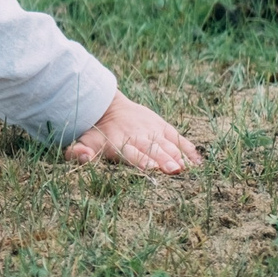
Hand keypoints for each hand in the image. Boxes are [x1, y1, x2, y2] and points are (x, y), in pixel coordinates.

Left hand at [65, 92, 201, 174]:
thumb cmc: (97, 132)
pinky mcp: (163, 127)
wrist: (109, 106)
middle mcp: (138, 136)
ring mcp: (152, 130)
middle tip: (174, 170)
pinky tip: (198, 163)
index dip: (141, 160)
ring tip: (187, 168)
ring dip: (178, 156)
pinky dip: (188, 150)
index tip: (151, 168)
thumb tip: (80, 156)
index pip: (131, 153)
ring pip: (167, 144)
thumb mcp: (84, 140)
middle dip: (163, 160)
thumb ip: (78, 151)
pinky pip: (178, 139)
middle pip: (152, 150)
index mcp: (118, 142)